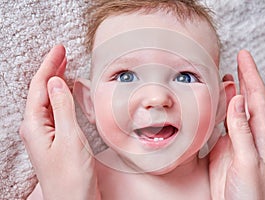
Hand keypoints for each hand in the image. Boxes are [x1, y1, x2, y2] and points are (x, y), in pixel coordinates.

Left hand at [20, 45, 100, 199]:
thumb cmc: (72, 176)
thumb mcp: (69, 138)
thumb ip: (61, 108)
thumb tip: (55, 82)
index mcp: (34, 125)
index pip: (39, 87)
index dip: (49, 66)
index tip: (59, 49)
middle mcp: (36, 127)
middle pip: (41, 91)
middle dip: (51, 69)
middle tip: (62, 52)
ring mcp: (45, 133)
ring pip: (48, 99)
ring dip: (55, 81)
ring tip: (63, 66)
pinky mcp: (55, 138)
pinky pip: (55, 110)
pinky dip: (60, 96)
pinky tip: (65, 92)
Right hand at [209, 50, 264, 199]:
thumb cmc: (250, 193)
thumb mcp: (248, 161)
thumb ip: (242, 133)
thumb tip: (237, 102)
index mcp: (259, 135)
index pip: (256, 97)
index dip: (251, 75)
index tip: (243, 56)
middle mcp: (248, 133)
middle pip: (248, 98)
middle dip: (245, 76)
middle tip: (237, 57)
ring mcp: (234, 139)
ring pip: (234, 108)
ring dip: (231, 90)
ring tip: (225, 75)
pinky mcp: (221, 147)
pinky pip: (220, 122)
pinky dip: (217, 108)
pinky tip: (213, 103)